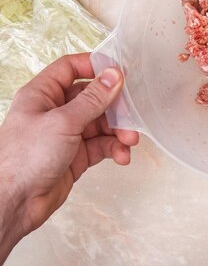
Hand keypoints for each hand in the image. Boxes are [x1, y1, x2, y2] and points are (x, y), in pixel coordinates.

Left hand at [0, 53, 138, 261]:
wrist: (14, 203)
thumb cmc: (24, 158)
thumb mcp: (64, 121)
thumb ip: (93, 99)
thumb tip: (114, 76)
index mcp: (43, 95)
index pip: (70, 68)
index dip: (94, 66)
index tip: (118, 71)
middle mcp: (55, 112)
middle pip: (93, 97)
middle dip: (115, 107)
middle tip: (132, 114)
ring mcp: (66, 134)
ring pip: (101, 123)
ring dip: (119, 131)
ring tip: (130, 141)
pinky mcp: (76, 156)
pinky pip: (102, 145)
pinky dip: (114, 149)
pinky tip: (121, 155)